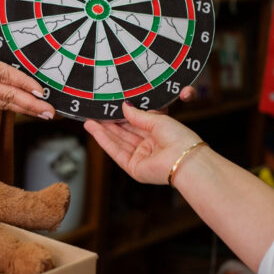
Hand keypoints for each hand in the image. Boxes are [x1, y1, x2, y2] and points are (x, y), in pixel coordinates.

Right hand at [0, 0, 54, 118]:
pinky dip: (6, 108)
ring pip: (1, 105)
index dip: (24, 83)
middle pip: (8, 96)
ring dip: (23, 110)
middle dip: (32, 104)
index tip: (41, 89)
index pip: (4, 75)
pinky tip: (19, 110)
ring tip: (42, 113)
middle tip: (51, 110)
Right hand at [84, 102, 204, 185]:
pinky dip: (105, 141)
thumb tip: (125, 106)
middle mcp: (149, 147)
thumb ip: (138, 115)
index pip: (136, 124)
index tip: (108, 108)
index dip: (121, 116)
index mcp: (159, 134)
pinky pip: (116, 152)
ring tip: (88, 121)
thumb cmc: (179, 138)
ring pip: (118, 142)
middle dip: (109, 124)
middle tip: (94, 113)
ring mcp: (141, 158)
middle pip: (125, 134)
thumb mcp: (157, 120)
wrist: (184, 158)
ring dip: (103, 132)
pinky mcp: (134, 168)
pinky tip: (95, 131)